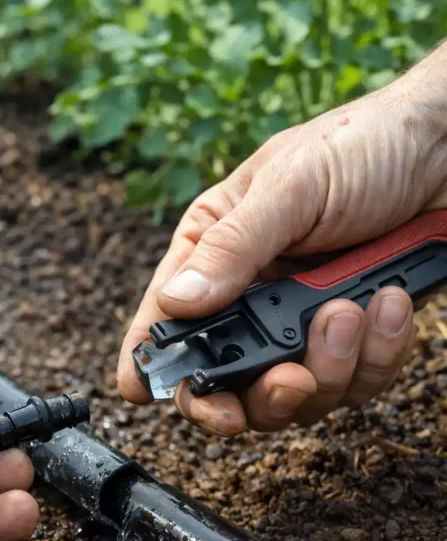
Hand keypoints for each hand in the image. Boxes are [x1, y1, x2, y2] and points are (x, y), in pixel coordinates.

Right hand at [119, 47, 446, 434]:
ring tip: (354, 309)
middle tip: (289, 382)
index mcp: (218, 251)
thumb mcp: (291, 186)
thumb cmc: (366, 144)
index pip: (169, 320)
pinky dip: (379, 353)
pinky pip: (359, 380)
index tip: (149, 396)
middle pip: (232, 383)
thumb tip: (176, 301)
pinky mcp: (358, 339)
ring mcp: (305, 322)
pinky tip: (390, 303)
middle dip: (262, 393)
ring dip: (332, 364)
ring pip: (301, 395)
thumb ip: (232, 247)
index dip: (156, 366)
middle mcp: (255, 295)